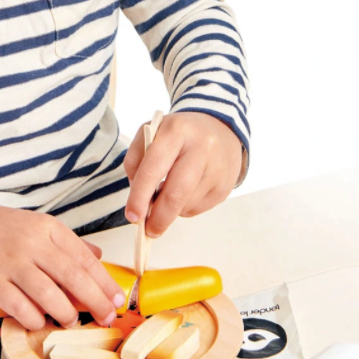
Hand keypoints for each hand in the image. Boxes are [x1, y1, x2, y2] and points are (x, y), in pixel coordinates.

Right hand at [0, 204, 125, 330]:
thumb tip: (98, 258)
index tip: (116, 299)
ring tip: (71, 320)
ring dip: (66, 313)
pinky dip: (35, 319)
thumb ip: (69, 244)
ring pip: (49, 296)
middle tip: (106, 318)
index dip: (104, 282)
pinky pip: (21, 308)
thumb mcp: (39, 226)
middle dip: (95, 301)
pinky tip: (40, 321)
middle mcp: (32, 245)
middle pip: (73, 278)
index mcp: (48, 229)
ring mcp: (12, 265)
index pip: (85, 258)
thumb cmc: (4, 230)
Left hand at [123, 113, 243, 237]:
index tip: (132, 216)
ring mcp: (216, 168)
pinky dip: (185, 208)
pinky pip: (198, 209)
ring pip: (186, 205)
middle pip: (175, 194)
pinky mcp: (225, 185)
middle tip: (148, 230)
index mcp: (176, 131)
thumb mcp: (151, 133)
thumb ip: (136, 161)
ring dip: (171, 211)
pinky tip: (185, 193)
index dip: (140, 196)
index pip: (153, 168)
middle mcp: (201, 148)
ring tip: (167, 197)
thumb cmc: (179, 134)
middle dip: (158, 218)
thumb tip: (138, 198)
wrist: (220, 128)